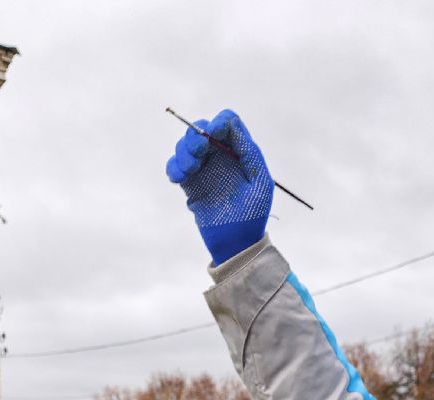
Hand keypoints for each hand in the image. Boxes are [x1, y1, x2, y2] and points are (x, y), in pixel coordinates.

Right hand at [165, 109, 272, 264]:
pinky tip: (179, 178)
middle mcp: (220, 155)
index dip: (218, 123)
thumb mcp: (259, 182)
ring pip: (185, 145)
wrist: (235, 243)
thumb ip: (249, 152)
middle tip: (198, 154)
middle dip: (195, 137)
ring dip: (183, 153)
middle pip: (201, 128)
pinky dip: (174, 167)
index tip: (212, 135)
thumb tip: (232, 125)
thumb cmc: (253, 213)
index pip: (227, 122)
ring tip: (189, 171)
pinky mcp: (189, 183)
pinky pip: (174, 166)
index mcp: (240, 151)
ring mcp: (203, 168)